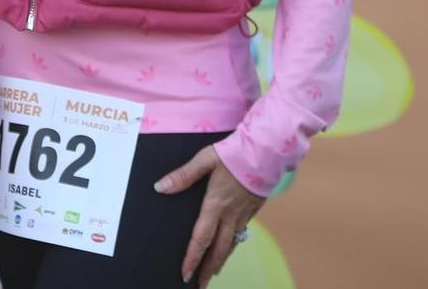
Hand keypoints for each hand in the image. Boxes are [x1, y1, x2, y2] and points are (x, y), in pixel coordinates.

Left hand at [154, 144, 264, 286]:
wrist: (266, 151)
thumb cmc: (234, 153)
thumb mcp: (205, 159)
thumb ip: (183, 175)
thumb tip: (160, 187)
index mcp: (216, 204)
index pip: (202, 238)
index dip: (193, 258)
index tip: (186, 274)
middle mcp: (231, 214)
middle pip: (219, 249)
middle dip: (208, 269)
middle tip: (200, 284)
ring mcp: (244, 214)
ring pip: (232, 244)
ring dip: (221, 260)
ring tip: (213, 272)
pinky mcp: (254, 209)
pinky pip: (241, 233)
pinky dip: (233, 245)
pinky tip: (229, 246)